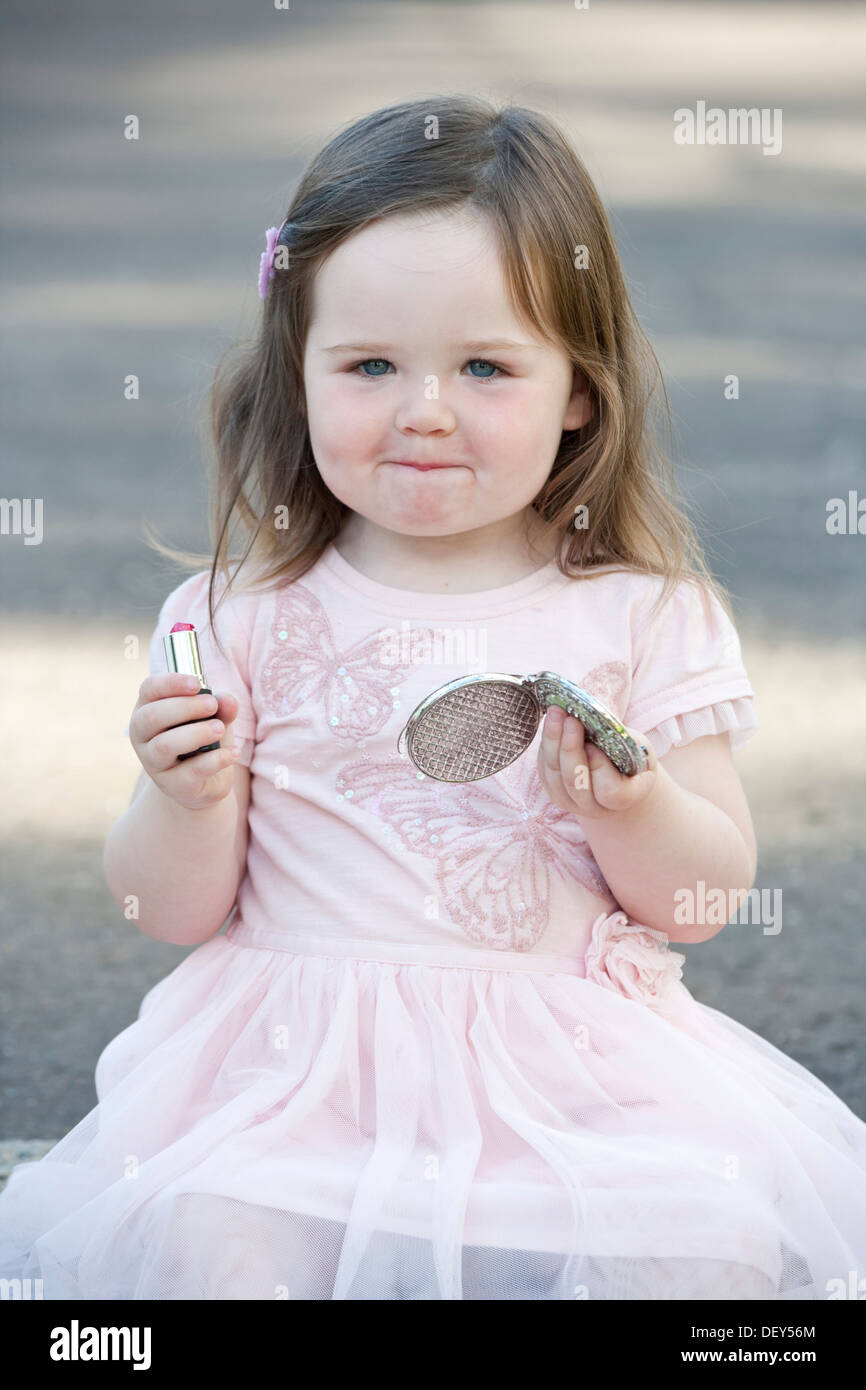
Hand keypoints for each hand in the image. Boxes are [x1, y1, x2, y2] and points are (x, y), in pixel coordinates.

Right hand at [128, 673, 242, 810]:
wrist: (206, 782)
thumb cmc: (204, 739)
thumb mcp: (214, 717)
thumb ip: (221, 706)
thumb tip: (227, 700)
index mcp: (148, 709)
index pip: (148, 689)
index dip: (170, 683)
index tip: (197, 683)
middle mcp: (143, 736)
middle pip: (152, 716)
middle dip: (185, 706)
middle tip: (212, 705)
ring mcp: (154, 763)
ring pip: (165, 745)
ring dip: (197, 733)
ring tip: (220, 728)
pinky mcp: (173, 785)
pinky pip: (191, 770)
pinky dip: (216, 759)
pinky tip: (233, 752)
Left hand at [537, 705, 658, 819]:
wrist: (621, 779)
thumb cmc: (633, 757)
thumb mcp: (638, 747)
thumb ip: (620, 740)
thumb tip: (591, 720)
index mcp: (626, 798)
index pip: (610, 791)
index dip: (600, 768)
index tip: (595, 744)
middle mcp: (596, 808)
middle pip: (575, 781)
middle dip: (570, 747)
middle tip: (570, 719)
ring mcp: (572, 803)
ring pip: (554, 774)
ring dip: (552, 741)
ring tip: (556, 713)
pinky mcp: (554, 792)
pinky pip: (544, 768)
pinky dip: (546, 744)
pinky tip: (552, 722)